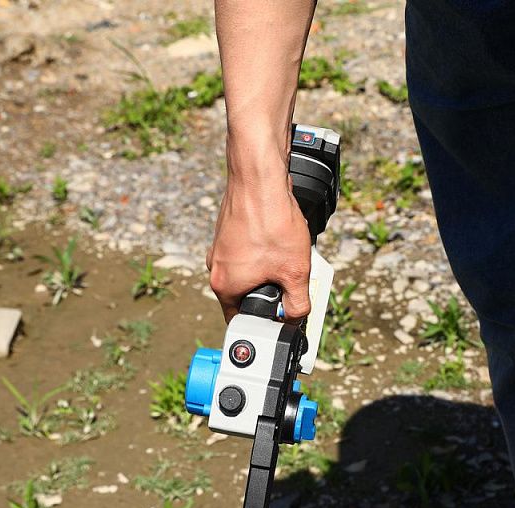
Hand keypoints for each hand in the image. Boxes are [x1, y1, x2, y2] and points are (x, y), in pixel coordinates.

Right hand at [207, 174, 311, 322]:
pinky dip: (266, 251)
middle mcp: (217, 268)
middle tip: (291, 281)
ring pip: (249, 272)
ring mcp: (221, 248)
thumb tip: (296, 318)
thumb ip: (298, 304)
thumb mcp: (296, 272)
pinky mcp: (229, 232)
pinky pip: (249, 253)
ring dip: (270, 270)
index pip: (242, 319)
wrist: (260, 178)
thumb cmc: (271, 222)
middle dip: (271, 292)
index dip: (265, 321)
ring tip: (288, 256)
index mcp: (225, 286)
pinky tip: (281, 240)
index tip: (281, 317)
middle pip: (246, 295)